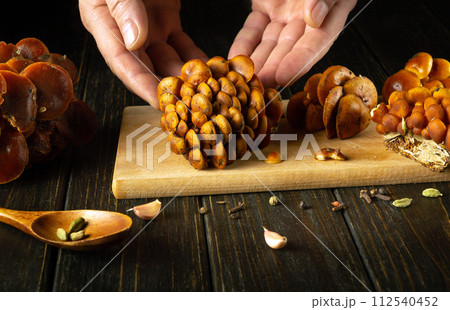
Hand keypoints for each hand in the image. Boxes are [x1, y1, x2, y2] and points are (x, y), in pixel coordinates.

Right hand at [79, 0, 206, 108]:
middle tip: (187, 106)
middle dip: (167, 89)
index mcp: (104, 23)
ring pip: (168, 60)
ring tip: (204, 93)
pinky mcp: (167, 19)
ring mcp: (147, 27)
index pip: (123, 62)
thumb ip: (123, 6)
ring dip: (185, 77)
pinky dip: (196, 58)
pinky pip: (182, 45)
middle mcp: (126, 31)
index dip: (141, 85)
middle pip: (146, 68)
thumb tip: (135, 41)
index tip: (161, 104)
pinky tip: (211, 71)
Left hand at [228, 0, 357, 88]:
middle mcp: (309, 18)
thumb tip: (314, 18)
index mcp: (332, 10)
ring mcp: (286, 14)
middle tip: (258, 86)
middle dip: (273, 69)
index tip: (283, 77)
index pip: (316, 43)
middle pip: (290, 50)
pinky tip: (235, 59)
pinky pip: (254, 29)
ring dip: (257, 62)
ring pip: (270, 44)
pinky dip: (245, 44)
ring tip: (244, 80)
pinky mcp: (266, 8)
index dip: (299, 62)